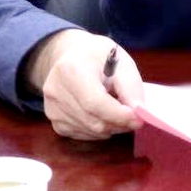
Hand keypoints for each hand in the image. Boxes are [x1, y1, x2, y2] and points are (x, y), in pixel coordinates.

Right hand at [23, 29, 144, 140]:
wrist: (73, 56)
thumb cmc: (99, 57)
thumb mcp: (121, 61)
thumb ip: (131, 87)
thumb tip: (138, 113)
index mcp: (71, 69)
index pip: (94, 102)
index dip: (118, 114)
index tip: (138, 118)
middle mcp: (55, 90)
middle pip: (92, 120)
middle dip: (119, 123)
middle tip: (135, 118)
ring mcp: (52, 108)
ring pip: (90, 130)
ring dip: (111, 127)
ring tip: (118, 111)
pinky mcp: (55, 121)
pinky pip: (83, 134)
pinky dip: (99, 131)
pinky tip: (104, 115)